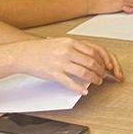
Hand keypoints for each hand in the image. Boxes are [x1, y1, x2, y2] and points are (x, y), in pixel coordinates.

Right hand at [6, 36, 121, 93]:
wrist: (24, 53)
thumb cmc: (42, 49)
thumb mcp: (61, 43)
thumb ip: (75, 48)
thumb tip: (92, 58)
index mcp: (70, 42)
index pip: (94, 50)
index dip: (104, 60)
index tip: (108, 66)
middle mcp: (67, 51)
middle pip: (92, 62)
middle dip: (101, 71)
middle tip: (103, 76)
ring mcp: (60, 62)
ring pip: (84, 72)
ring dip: (94, 79)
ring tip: (97, 82)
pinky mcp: (54, 73)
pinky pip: (70, 83)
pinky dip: (80, 88)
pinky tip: (84, 91)